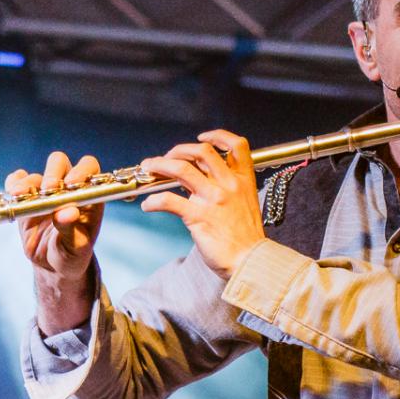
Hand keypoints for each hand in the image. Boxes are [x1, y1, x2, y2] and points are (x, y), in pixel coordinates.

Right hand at [5, 152, 103, 333]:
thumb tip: (68, 212)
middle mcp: (65, 188)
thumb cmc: (71, 255)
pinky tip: (12, 194)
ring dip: (27, 182)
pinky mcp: (25, 199)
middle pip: (59, 163)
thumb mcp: (75, 248)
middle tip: (48, 188)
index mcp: (87, 196)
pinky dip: (13, 184)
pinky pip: (16, 183)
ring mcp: (44, 193)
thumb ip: (71, 230)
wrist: (51, 265)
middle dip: (52, 173)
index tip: (72, 183)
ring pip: (36, 175)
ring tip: (19, 195)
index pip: (89, 168)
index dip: (82, 170)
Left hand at [140, 130, 264, 279]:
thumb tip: (203, 180)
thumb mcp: (246, 204)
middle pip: (201, 151)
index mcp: (243, 180)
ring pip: (181, 169)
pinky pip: (169, 201)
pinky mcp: (199, 217)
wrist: (251, 262)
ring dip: (159, 165)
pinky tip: (148, 205)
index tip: (202, 137)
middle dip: (179, 150)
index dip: (217, 136)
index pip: (236, 145)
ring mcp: (213, 199)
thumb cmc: (246, 238)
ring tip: (148, 168)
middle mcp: (229, 185)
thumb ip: (229, 189)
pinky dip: (154, 201)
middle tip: (167, 158)